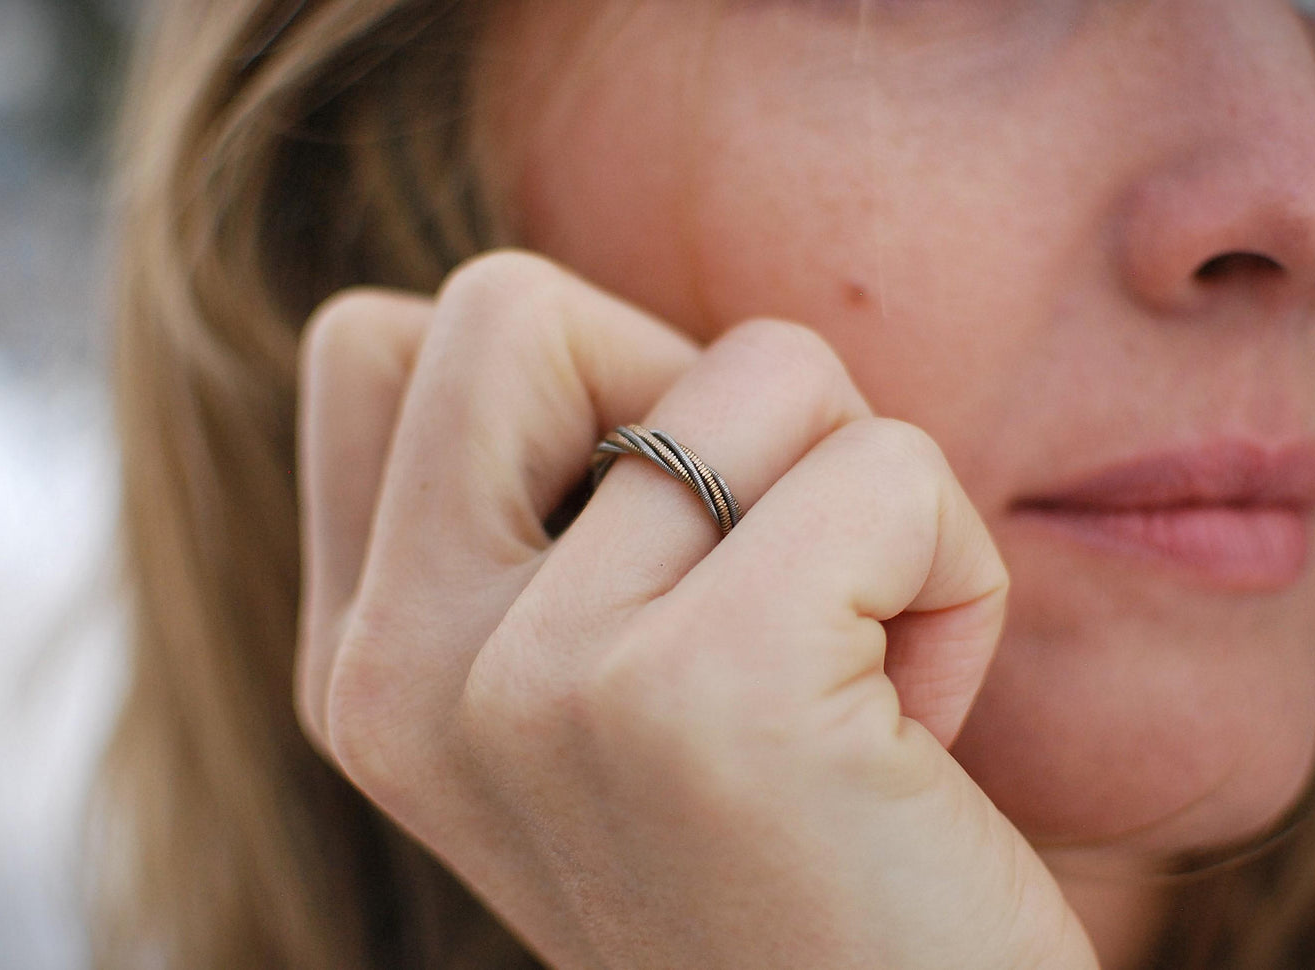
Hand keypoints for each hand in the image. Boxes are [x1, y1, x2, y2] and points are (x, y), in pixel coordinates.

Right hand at [295, 251, 1098, 968]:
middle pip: (510, 302)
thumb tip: (627, 353)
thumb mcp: (596, 692)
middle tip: (765, 553)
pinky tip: (921, 717)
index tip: (656, 533)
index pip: (377, 348)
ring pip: (762, 368)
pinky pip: (887, 466)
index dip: (554, 385)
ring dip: (860, 493)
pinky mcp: (707, 695)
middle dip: (690, 387)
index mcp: (362, 666)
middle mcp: (401, 675)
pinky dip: (952, 563)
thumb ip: (545, 518)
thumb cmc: (778, 862)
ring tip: (857, 674)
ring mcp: (535, 687)